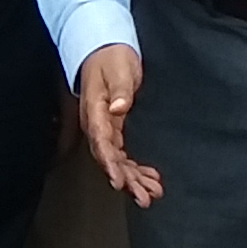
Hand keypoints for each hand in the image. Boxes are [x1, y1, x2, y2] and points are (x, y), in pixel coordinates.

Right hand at [75, 43, 161, 205]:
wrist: (105, 50)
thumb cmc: (111, 58)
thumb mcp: (118, 70)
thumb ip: (119, 90)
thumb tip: (118, 108)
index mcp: (95, 111)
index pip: (101, 143)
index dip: (109, 165)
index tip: (119, 182)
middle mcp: (97, 125)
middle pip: (109, 159)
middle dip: (126, 180)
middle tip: (144, 198)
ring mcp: (105, 129)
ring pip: (117, 161)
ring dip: (133, 180)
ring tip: (152, 195)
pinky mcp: (114, 130)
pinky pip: (122, 155)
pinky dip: (135, 169)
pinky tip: (150, 180)